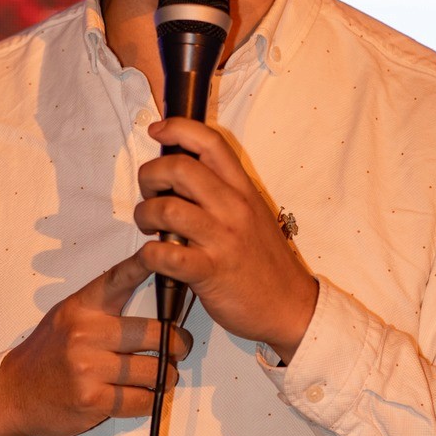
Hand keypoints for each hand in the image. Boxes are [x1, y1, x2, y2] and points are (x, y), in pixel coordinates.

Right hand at [0, 249, 190, 435]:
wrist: (14, 393)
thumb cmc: (49, 353)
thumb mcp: (68, 317)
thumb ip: (103, 306)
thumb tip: (150, 290)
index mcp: (82, 308)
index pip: (119, 279)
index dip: (144, 265)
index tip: (164, 254)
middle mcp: (85, 334)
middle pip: (156, 334)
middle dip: (176, 344)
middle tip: (179, 347)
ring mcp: (88, 368)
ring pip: (155, 371)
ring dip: (165, 377)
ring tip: (160, 376)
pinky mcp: (92, 400)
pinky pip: (142, 400)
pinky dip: (149, 401)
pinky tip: (141, 396)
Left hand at [134, 119, 317, 362]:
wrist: (290, 306)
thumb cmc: (263, 261)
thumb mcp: (250, 215)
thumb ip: (220, 193)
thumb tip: (178, 175)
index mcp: (243, 189)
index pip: (210, 142)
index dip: (178, 128)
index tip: (157, 130)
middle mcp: (233, 208)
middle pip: (180, 168)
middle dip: (150, 175)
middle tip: (149, 194)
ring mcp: (222, 239)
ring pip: (167, 209)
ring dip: (145, 215)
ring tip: (149, 228)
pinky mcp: (210, 272)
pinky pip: (165, 255)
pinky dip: (148, 255)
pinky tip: (152, 258)